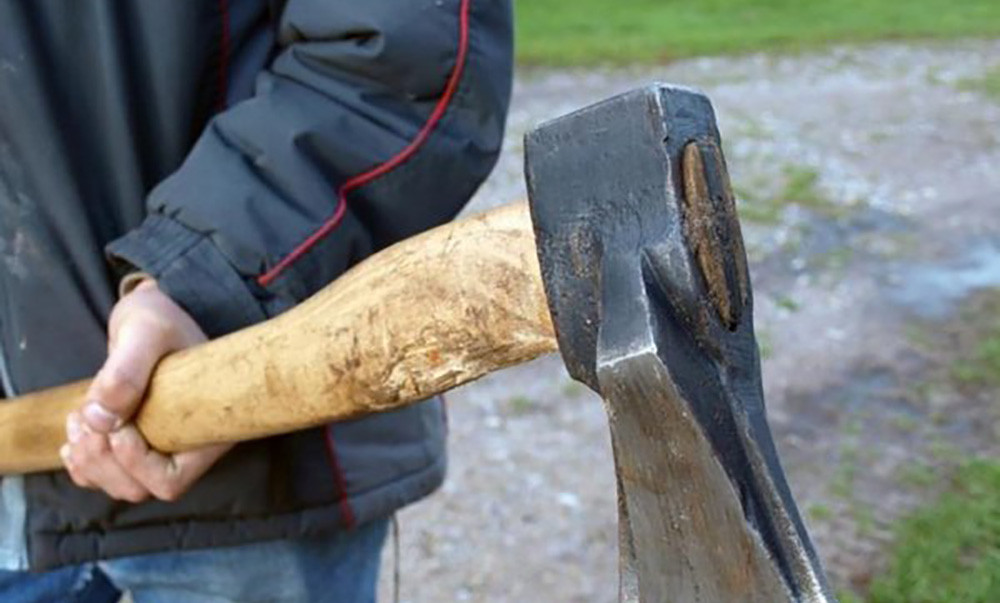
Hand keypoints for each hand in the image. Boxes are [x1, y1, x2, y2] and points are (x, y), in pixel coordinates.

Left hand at [61, 279, 231, 501]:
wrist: (151, 314)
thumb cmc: (161, 319)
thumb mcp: (146, 331)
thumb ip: (125, 371)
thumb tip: (100, 420)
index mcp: (206, 427)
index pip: (171, 480)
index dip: (137, 464)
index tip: (120, 425)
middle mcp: (187, 447)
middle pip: (140, 487)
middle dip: (102, 460)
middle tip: (83, 419)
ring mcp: (161, 449)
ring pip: (120, 485)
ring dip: (88, 460)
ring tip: (76, 420)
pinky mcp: (137, 446)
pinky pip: (107, 477)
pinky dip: (82, 465)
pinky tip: (73, 437)